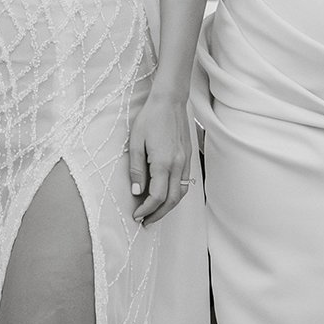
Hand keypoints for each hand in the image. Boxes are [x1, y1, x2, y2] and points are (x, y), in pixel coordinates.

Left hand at [126, 90, 194, 224]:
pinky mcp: (188, 157)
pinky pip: (185, 183)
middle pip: (172, 200)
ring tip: (155, 213)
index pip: (156, 196)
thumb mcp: (135, 142)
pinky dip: (176, 195)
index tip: (136, 215)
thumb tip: (136, 191)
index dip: (146, 210)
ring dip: (169, 207)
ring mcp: (185, 161)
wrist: (169, 101)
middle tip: (145, 222)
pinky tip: (166, 195)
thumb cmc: (150, 118)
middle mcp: (177, 165)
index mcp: (163, 163)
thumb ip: (136, 169)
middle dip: (158, 214)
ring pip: (182, 193)